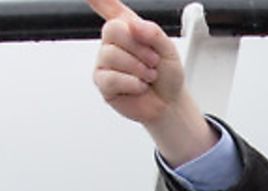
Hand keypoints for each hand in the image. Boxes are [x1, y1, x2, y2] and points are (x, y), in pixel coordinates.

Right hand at [88, 0, 213, 162]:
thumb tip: (132, 25)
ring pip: (111, 55)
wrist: (169, 103)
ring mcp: (105, 62)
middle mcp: (113, 43)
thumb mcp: (168, 49)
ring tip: (147, 76)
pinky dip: (132, 83)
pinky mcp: (103, 82)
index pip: (110, 8)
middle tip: (152, 61)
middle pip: (112, 30)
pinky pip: (111, 78)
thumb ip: (152, 33)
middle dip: (138, 48)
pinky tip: (139, 86)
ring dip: (138, 68)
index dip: (99, 0)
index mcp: (129, 28)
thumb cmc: (166, 74)